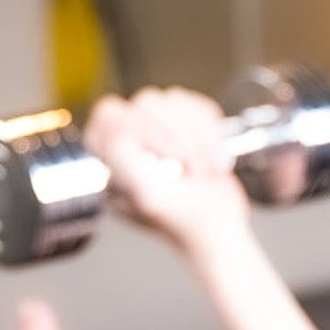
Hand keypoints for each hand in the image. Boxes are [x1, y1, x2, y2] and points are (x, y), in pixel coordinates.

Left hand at [86, 88, 254, 255]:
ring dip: (196, 137)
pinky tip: (211, 157)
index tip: (167, 159)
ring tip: (201, 169)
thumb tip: (119, 132)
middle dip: (176, 134)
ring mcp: (159, 130)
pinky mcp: (185, 124)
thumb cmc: (184, 222)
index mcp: (111, 160)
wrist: (220, 229)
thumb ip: (124, 159)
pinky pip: (196, 104)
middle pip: (145, 103)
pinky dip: (210, 132)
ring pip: (172, 100)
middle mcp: (131, 143)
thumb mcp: (147, 196)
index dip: (141, 130)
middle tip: (187, 167)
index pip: (109, 117)